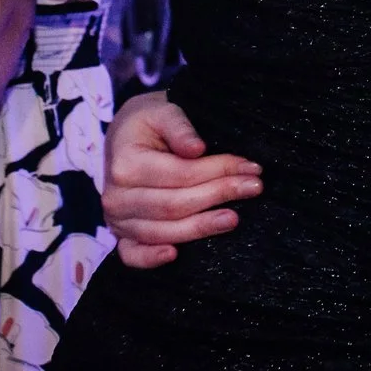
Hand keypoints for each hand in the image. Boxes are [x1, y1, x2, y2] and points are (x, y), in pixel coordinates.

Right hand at [103, 92, 264, 267]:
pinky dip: (151, 259)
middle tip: (254, 187)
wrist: (125, 138)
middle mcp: (116, 197)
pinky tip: (176, 255)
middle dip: (219, 195)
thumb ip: (179, 127)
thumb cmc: (148, 122)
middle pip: (176, 205)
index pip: (182, 174)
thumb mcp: (162, 111)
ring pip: (164, 231)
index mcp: (125, 164)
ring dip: (201, 227)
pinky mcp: (121, 236)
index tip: (250, 167)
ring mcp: (116, 220)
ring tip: (234, 218)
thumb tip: (197, 149)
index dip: (218, 170)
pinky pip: (133, 255)